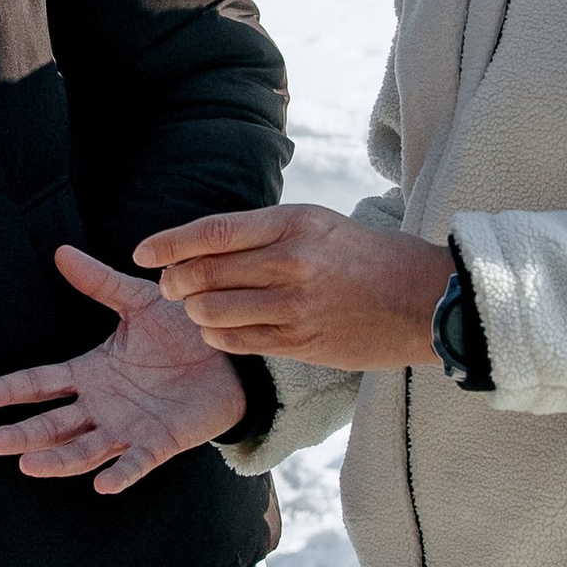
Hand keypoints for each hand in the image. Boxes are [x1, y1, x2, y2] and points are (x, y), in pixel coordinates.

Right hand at [0, 245, 249, 492]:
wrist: (232, 355)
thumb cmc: (182, 330)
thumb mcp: (139, 301)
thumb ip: (100, 282)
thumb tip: (61, 251)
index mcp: (90, 373)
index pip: (40, 383)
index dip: (9, 390)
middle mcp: (101, 406)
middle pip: (52, 424)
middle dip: (22, 434)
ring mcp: (127, 428)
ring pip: (83, 449)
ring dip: (57, 460)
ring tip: (28, 465)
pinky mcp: (158, 444)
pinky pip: (136, 464)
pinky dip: (120, 474)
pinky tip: (103, 484)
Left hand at [134, 203, 453, 367]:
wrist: (423, 300)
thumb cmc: (366, 257)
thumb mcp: (318, 224)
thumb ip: (264, 231)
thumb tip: (205, 242)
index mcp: (293, 223)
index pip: (212, 232)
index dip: (168, 243)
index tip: (143, 252)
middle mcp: (291, 262)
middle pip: (203, 273)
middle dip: (174, 281)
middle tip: (168, 285)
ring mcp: (295, 305)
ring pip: (212, 311)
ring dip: (194, 312)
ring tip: (196, 308)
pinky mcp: (301, 341)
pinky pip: (237, 342)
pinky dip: (217, 336)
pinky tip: (218, 330)